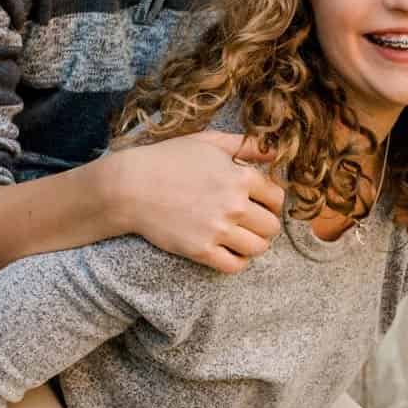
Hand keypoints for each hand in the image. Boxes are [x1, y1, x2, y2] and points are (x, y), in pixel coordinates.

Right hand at [105, 130, 283, 273]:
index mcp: (240, 177)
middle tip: (248, 222)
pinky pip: (235, 266)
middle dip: (263, 224)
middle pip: (272, 226)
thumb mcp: (208, 142)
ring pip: (258, 248)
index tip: (258, 203)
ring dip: (253, 244)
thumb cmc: (168, 160)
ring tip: (239, 237)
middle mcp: (234, 204)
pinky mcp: (201, 250)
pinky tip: (227, 251)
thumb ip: (245, 146)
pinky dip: (236, 261)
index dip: (270, 201)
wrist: (130, 187)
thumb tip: (274, 151)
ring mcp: (218, 230)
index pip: (278, 198)